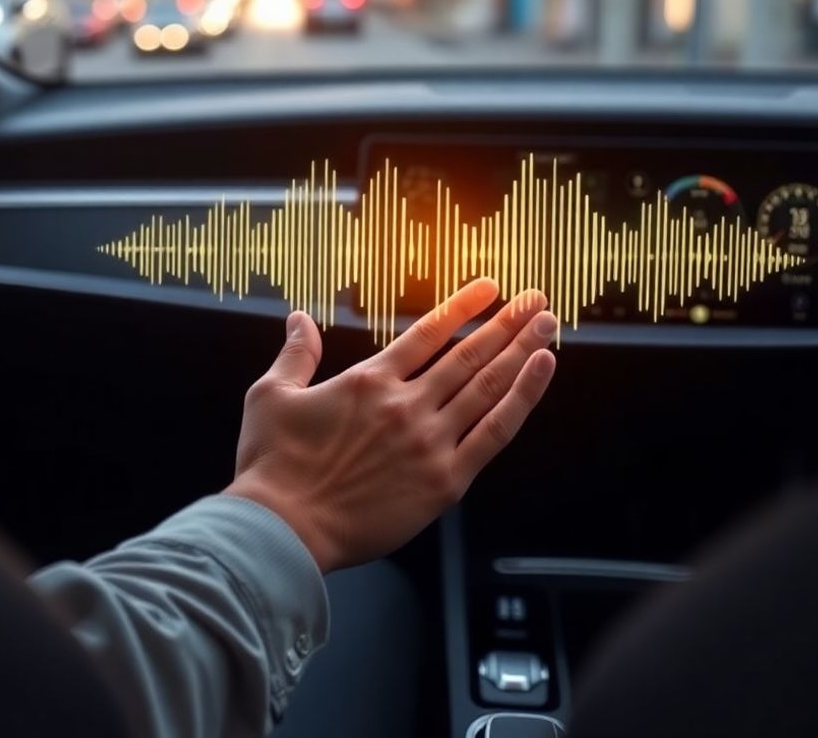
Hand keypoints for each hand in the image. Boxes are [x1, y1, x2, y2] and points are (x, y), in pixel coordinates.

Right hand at [224, 278, 556, 572]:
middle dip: (507, 323)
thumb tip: (299, 320)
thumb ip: (295, 354)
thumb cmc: (272, 468)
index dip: (462, 307)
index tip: (490, 288)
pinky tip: (541, 371)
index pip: (427, 333)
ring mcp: (430, 442)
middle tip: (536, 300)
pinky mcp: (445, 481)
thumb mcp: (270, 397)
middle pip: (468, 354)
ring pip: (488, 387)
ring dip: (522, 350)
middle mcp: (406, 405)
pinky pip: (495, 432)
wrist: (283, 529)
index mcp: (368, 382)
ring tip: (547, 324)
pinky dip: (522, 398)